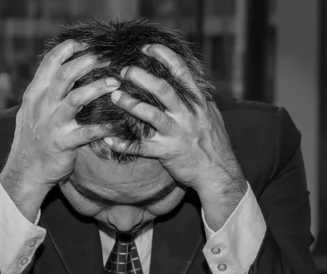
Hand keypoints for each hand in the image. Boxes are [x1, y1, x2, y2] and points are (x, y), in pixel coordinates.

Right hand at [2, 40, 119, 219]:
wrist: (25, 171)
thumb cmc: (32, 139)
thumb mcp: (31, 111)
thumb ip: (44, 91)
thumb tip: (61, 72)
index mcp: (35, 94)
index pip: (50, 64)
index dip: (67, 49)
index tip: (85, 43)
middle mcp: (43, 106)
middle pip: (65, 76)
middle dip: (86, 63)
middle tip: (105, 57)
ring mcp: (53, 124)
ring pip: (77, 98)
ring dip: (98, 88)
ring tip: (114, 83)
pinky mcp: (64, 143)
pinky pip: (88, 132)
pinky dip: (105, 126)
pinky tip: (117, 123)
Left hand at [105, 44, 245, 197]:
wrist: (218, 173)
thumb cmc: (213, 142)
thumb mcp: (211, 115)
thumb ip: (197, 97)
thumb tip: (187, 78)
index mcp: (197, 102)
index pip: (181, 72)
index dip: (164, 56)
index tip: (147, 48)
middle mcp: (187, 115)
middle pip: (163, 90)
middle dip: (141, 77)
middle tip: (124, 70)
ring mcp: (176, 134)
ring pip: (151, 115)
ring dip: (130, 104)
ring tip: (114, 96)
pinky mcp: (166, 152)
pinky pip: (141, 147)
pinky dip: (123, 144)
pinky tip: (108, 139)